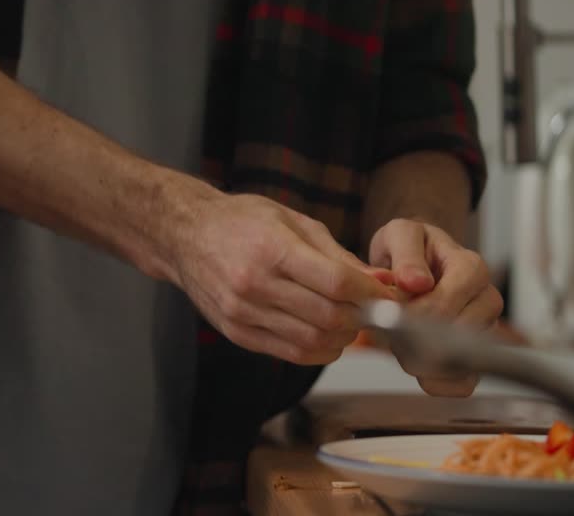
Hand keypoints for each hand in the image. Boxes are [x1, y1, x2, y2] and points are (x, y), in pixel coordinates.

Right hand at [168, 187, 397, 365]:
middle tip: (373, 310)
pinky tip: (326, 335)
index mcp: (271, 249)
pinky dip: (318, 349)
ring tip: (350, 321)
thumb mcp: (292, 221)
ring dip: (343, 337)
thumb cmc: (241, 221)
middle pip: (329, 316)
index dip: (371, 293)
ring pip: (312, 341)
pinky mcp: (236, 332)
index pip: (336, 282)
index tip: (388, 294)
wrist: (186, 236)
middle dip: (362, 317)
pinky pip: (290, 353)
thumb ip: (336, 255)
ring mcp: (242, 312)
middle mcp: (254, 284)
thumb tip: (380, 280)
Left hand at [370, 218, 502, 396]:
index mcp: (471, 267)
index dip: (418, 312)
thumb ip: (406, 255)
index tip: (394, 314)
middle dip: (418, 338)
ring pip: (462, 361)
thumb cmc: (409, 249)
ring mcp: (486, 329)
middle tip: (391, 333)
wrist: (411, 264)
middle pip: (458, 333)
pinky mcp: (477, 356)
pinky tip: (417, 366)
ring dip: (424, 360)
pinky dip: (437, 381)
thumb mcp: (400, 236)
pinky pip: (465, 383)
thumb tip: (416, 281)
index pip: (451, 299)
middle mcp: (486, 299)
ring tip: (401, 344)